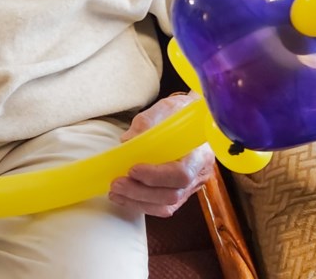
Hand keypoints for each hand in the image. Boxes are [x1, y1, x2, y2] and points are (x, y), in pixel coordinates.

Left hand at [108, 92, 215, 216]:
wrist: (192, 119)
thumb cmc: (181, 113)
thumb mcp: (166, 108)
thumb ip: (148, 123)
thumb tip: (128, 141)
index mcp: (200, 153)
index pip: (182, 174)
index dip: (156, 176)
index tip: (133, 169)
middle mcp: (199, 174)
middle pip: (172, 194)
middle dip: (140, 192)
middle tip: (116, 183)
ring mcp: (191, 187)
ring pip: (166, 205)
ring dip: (137, 201)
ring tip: (115, 192)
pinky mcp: (179, 193)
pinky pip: (161, 207)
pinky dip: (141, 205)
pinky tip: (123, 198)